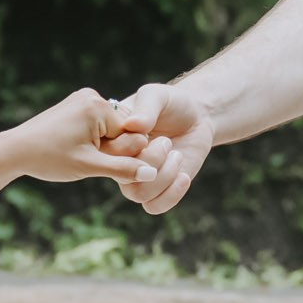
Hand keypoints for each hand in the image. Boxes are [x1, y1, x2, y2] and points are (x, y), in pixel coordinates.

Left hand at [2, 88, 159, 185]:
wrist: (14, 150)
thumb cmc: (49, 158)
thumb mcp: (89, 166)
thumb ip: (124, 169)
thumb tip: (153, 174)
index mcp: (99, 106)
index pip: (132, 134)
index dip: (119, 154)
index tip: (95, 161)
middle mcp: (93, 96)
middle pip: (122, 130)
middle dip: (110, 149)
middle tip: (82, 157)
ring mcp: (83, 98)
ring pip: (110, 129)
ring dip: (101, 146)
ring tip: (75, 153)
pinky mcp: (75, 105)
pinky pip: (98, 125)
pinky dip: (92, 140)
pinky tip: (73, 147)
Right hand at [110, 83, 213, 214]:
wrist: (195, 117)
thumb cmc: (170, 103)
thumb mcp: (157, 95)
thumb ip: (146, 107)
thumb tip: (133, 125)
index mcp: (111, 139)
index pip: (106, 154)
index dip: (127, 148)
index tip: (147, 132)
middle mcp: (120, 161)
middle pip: (121, 177)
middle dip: (150, 160)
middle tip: (166, 141)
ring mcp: (137, 178)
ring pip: (138, 194)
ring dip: (164, 175)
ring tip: (176, 154)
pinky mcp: (158, 190)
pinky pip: (154, 206)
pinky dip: (171, 194)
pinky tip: (184, 175)